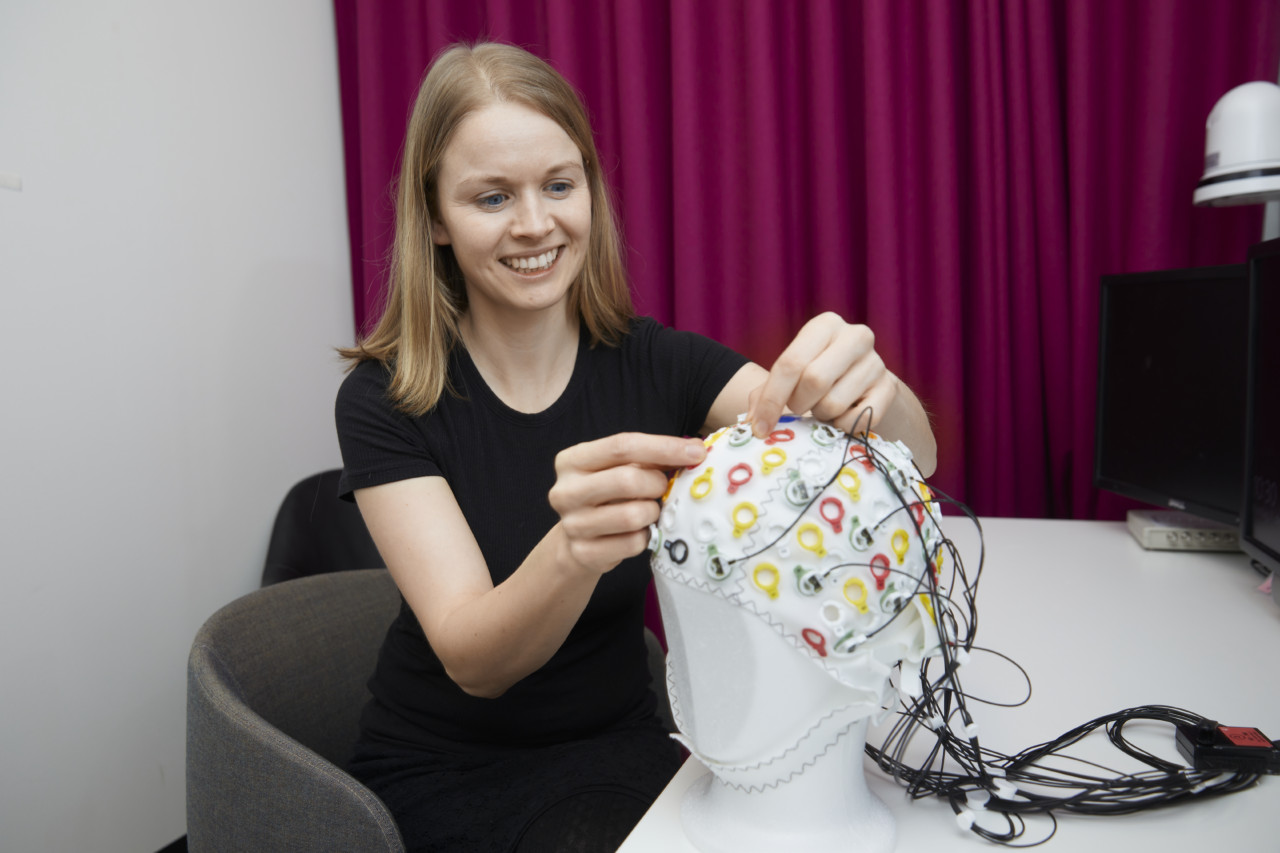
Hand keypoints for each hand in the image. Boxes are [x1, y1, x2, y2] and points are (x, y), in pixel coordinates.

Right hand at [549, 433, 706, 574]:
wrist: (578, 540)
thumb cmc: (607, 495)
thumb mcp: (618, 468)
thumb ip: (648, 458)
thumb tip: (695, 451)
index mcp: (572, 461)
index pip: (622, 446)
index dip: (663, 447)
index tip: (696, 452)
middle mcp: (565, 491)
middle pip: (627, 480)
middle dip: (657, 484)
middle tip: (663, 488)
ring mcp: (572, 525)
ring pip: (633, 515)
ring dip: (652, 512)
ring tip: (649, 511)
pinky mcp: (585, 553)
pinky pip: (633, 543)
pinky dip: (646, 536)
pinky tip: (639, 532)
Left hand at [746, 312, 898, 437]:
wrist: (864, 384)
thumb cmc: (818, 377)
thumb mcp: (790, 376)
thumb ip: (765, 395)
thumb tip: (752, 424)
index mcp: (825, 325)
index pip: (791, 363)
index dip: (771, 399)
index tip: (760, 427)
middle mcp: (855, 335)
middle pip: (814, 380)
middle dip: (798, 404)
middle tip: (798, 408)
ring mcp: (877, 361)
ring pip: (835, 403)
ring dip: (821, 415)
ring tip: (823, 406)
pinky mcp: (891, 388)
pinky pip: (859, 419)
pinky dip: (843, 426)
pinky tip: (842, 415)